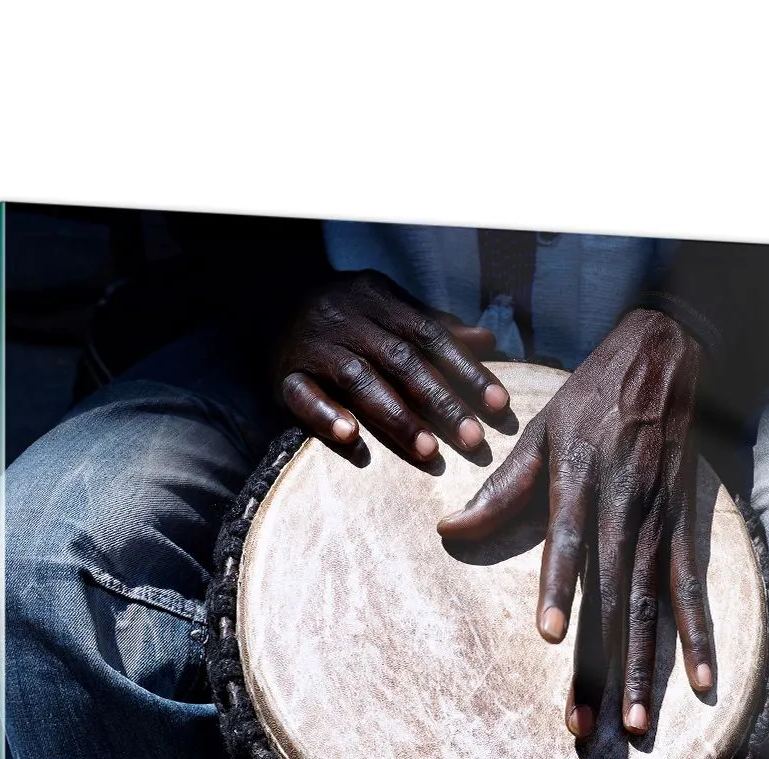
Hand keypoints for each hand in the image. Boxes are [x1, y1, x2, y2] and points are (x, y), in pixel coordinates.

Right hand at [275, 270, 509, 461]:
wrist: (269, 298)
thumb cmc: (345, 312)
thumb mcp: (389, 307)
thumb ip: (434, 326)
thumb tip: (486, 339)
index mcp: (381, 301)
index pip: (432, 337)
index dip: (467, 371)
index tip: (499, 405)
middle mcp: (350, 321)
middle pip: (402, 361)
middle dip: (441, 402)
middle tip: (473, 439)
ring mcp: (315, 347)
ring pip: (359, 380)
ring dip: (395, 416)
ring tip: (428, 450)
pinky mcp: (284, 374)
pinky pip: (303, 395)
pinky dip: (325, 414)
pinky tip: (350, 436)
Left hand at [437, 309, 710, 738]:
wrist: (668, 358)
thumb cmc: (592, 398)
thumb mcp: (538, 431)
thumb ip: (499, 489)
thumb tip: (447, 530)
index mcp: (581, 483)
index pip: (570, 543)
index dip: (561, 588)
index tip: (551, 635)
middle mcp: (626, 509)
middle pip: (612, 596)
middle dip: (599, 664)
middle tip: (586, 725)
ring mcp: (660, 524)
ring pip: (651, 607)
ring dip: (643, 669)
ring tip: (633, 724)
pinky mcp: (686, 529)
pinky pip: (692, 590)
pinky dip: (699, 637)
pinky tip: (701, 682)